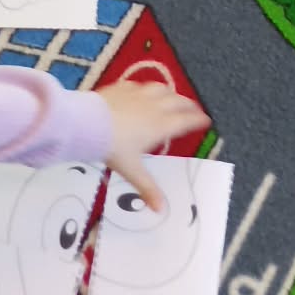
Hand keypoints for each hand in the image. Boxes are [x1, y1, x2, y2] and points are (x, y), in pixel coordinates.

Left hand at [98, 81, 209, 210]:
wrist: (88, 123)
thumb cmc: (114, 147)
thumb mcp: (132, 170)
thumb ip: (147, 188)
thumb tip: (161, 209)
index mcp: (161, 125)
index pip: (185, 121)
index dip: (198, 120)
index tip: (207, 120)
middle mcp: (154, 107)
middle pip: (177, 101)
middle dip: (189, 105)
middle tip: (195, 108)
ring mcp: (138, 94)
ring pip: (161, 89)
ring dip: (170, 93)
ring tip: (173, 97)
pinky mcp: (122, 87)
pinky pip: (140, 85)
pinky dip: (146, 88)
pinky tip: (143, 91)